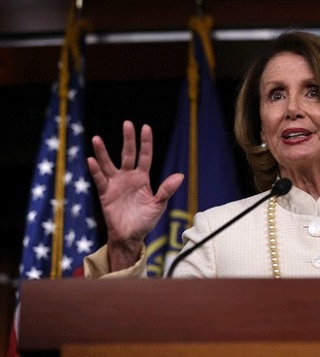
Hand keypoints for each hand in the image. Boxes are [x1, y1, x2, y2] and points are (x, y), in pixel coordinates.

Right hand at [87, 121, 183, 270]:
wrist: (131, 236)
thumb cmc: (145, 220)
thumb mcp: (158, 205)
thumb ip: (166, 190)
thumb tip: (180, 176)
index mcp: (143, 178)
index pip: (145, 156)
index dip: (146, 143)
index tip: (145, 127)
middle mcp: (128, 177)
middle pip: (128, 155)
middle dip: (128, 140)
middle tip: (127, 124)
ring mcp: (115, 184)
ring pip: (108, 164)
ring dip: (102, 152)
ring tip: (96, 139)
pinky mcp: (105, 194)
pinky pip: (99, 180)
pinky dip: (95, 171)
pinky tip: (91, 160)